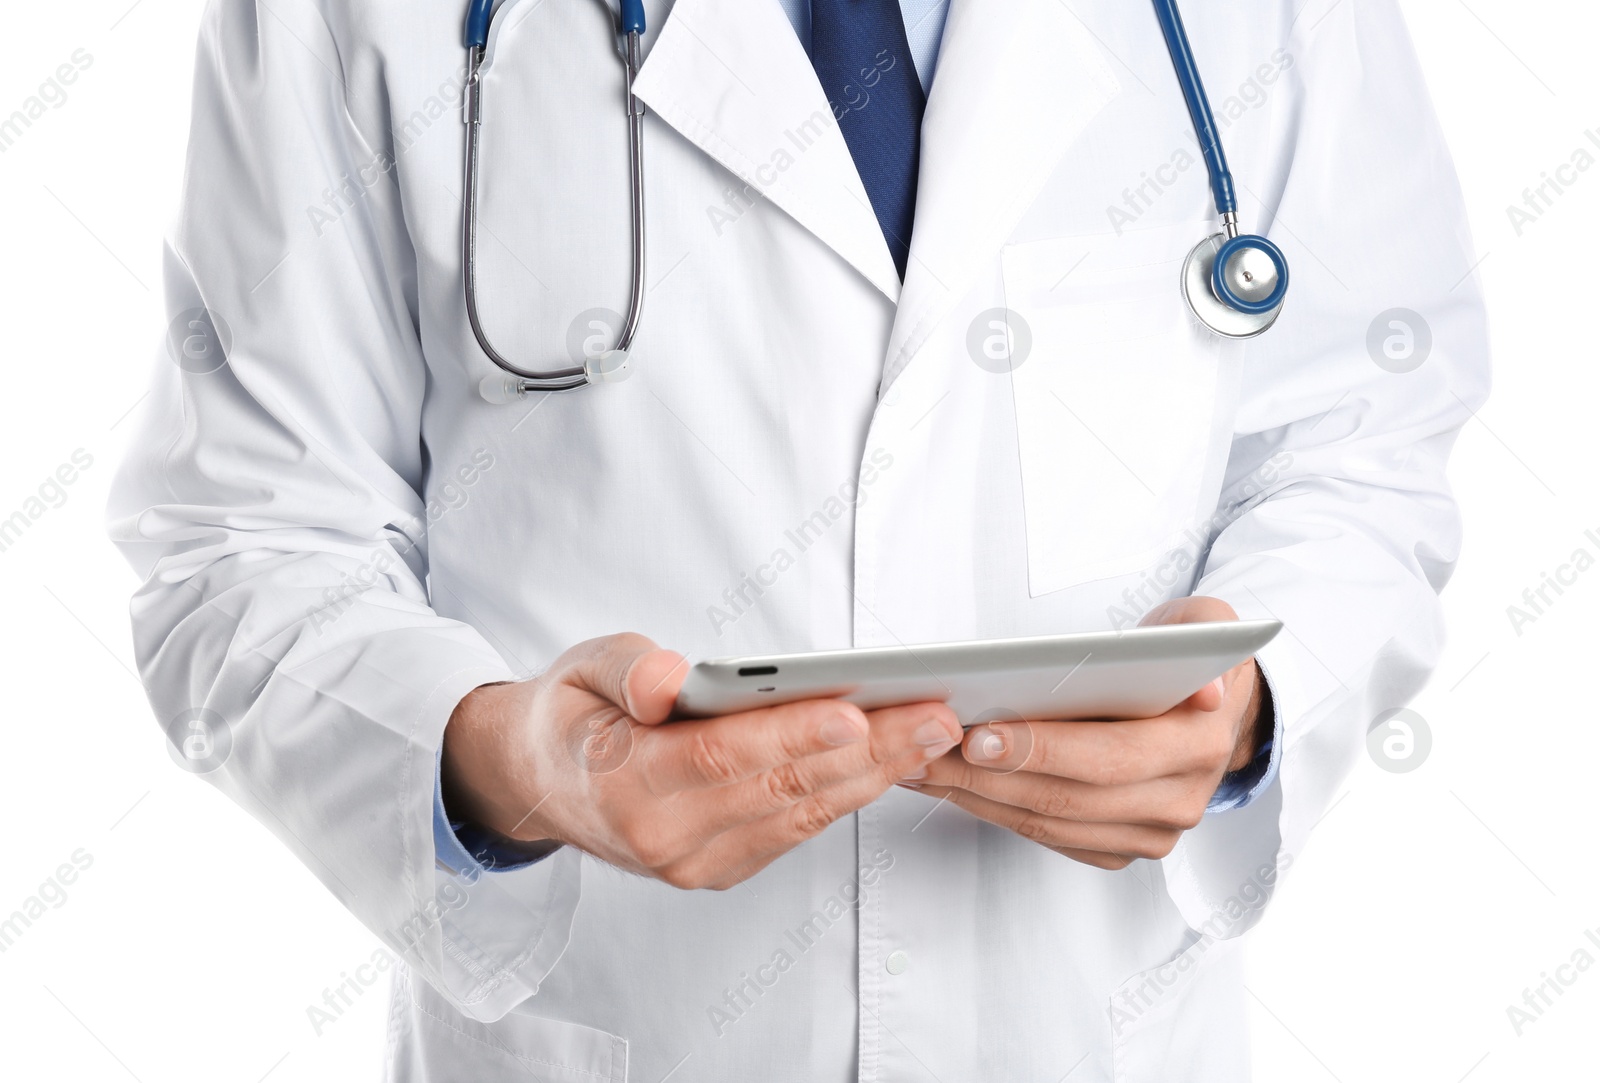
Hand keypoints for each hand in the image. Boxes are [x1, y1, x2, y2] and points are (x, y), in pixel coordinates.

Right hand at [441, 634, 962, 888]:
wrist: (543, 784)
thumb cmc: (573, 715)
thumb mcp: (580, 669)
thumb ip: (625, 669)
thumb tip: (667, 680)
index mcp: (622, 783)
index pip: (721, 757)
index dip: (791, 737)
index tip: (854, 712)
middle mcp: (663, 837)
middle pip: (780, 789)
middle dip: (866, 750)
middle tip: (933, 713)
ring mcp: (696, 863)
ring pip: (802, 814)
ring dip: (875, 773)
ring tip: (931, 731)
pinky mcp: (724, 868)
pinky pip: (797, 830)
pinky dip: (848, 793)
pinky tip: (891, 758)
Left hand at [909, 596, 1269, 869]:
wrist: (1205, 710)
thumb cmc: (1186, 658)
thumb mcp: (1201, 625)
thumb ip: (1203, 634)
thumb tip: (1203, 690)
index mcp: (1201, 743)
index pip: (1113, 757)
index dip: (1043, 749)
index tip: (981, 733)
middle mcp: (1180, 798)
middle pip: (1069, 797)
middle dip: (990, 775)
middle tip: (930, 750)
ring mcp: (1150, 831)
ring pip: (1049, 822)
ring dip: (978, 796)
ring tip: (922, 763)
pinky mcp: (1118, 847)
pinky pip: (1045, 836)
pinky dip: (993, 809)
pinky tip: (951, 781)